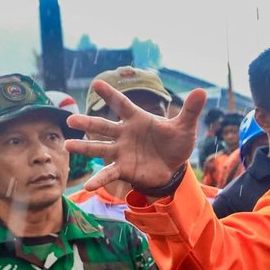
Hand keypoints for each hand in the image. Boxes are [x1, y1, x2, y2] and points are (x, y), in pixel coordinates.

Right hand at [67, 83, 206, 191]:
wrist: (174, 165)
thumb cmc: (175, 142)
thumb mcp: (185, 127)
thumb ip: (190, 110)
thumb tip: (202, 91)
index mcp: (138, 119)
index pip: (123, 104)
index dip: (111, 95)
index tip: (97, 83)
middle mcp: (124, 134)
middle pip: (103, 127)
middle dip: (87, 123)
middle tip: (71, 119)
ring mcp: (121, 152)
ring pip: (99, 149)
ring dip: (84, 148)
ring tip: (67, 146)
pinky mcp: (123, 169)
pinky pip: (108, 174)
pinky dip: (98, 180)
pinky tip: (87, 186)